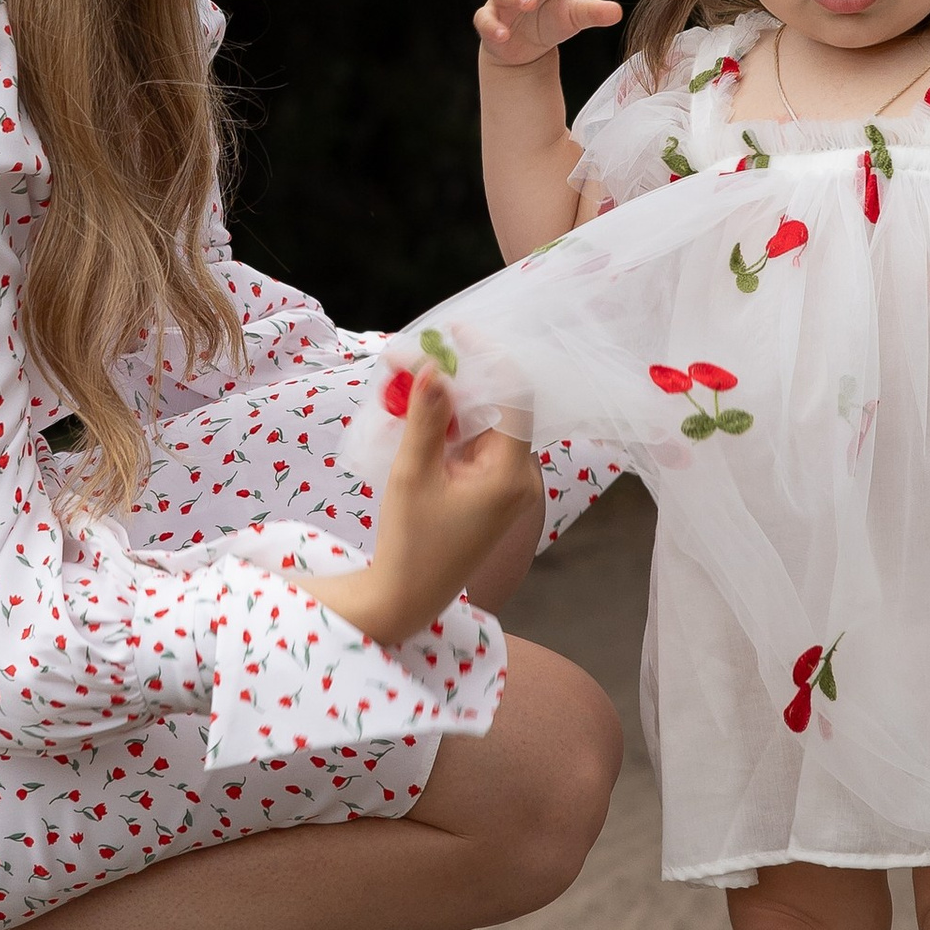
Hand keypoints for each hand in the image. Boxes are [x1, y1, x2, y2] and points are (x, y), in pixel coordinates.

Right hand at [313, 369, 542, 643]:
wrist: (408, 597)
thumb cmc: (410, 541)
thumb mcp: (413, 474)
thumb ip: (426, 418)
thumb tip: (434, 367)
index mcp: (511, 474)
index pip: (515, 396)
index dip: (488, 356)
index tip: (454, 333)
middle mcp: (521, 477)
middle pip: (502, 406)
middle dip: (463, 375)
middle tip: (420, 355)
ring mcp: (510, 486)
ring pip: (489, 423)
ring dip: (455, 399)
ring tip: (412, 379)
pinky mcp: (495, 492)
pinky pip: (480, 443)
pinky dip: (455, 425)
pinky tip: (422, 414)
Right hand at [475, 0, 622, 67]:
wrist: (525, 50)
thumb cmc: (551, 22)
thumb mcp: (574, 17)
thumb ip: (593, 12)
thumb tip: (618, 12)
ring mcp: (503, 0)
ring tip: (529, 3)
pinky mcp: (490, 20)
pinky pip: (485, 18)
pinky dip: (493, 25)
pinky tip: (504, 35)